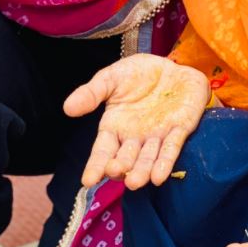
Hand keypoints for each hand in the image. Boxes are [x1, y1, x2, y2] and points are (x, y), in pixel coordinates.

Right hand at [63, 53, 209, 189]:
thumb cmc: (137, 74)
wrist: (169, 64)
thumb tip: (67, 108)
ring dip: (143, 171)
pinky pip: (172, 147)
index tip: (88, 181)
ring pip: (149, 158)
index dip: (95, 165)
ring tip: (136, 182)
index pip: (103, 151)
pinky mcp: (180, 129)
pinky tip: (159, 176)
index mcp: (115, 128)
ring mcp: (158, 135)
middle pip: (126, 158)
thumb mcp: (111, 78)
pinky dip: (166, 162)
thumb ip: (92, 93)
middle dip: (121, 168)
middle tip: (115, 172)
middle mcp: (135, 138)